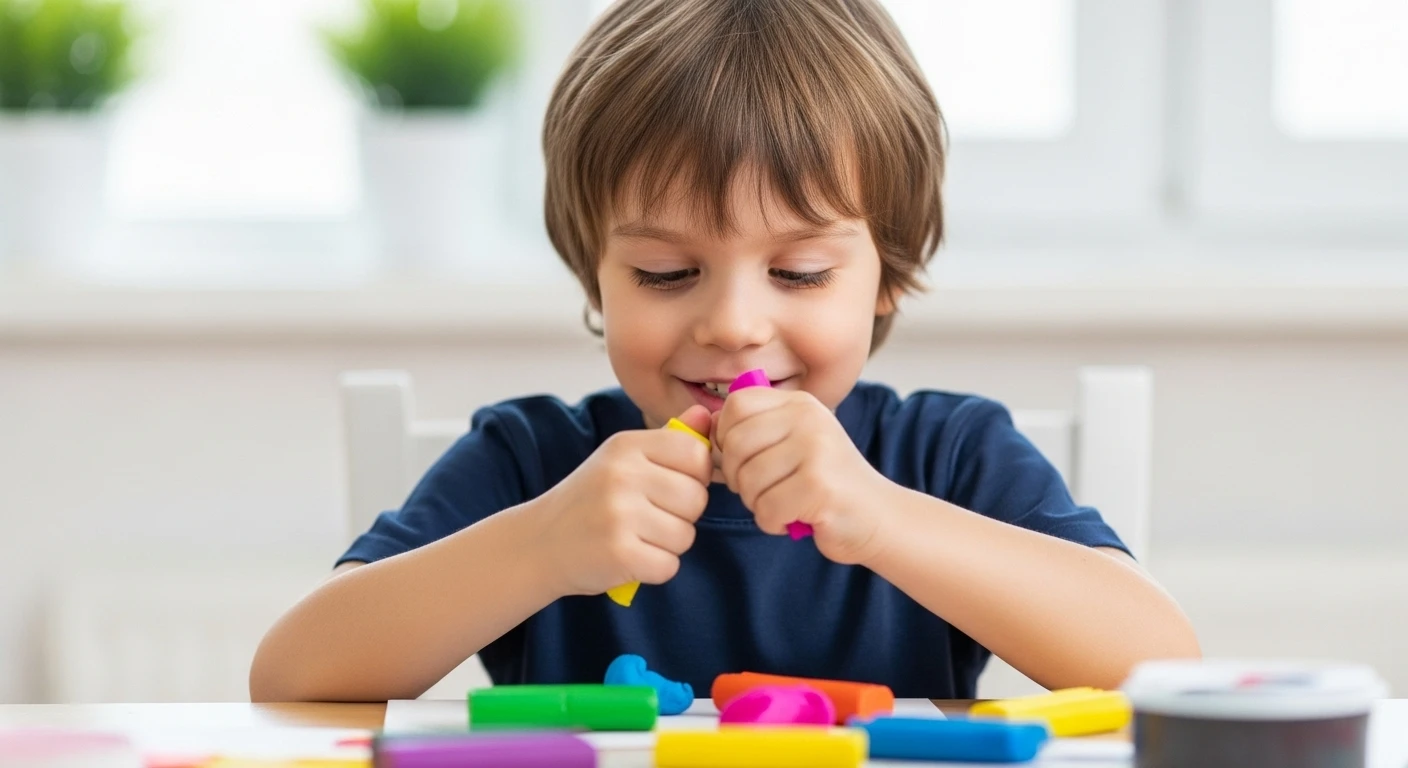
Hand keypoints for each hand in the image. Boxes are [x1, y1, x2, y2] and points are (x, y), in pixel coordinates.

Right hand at [531, 405, 712, 596]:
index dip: (695, 476)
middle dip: (682, 515)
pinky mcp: (618, 554)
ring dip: (667, 545)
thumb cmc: (590, 500)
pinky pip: (668, 566)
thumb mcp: (622, 459)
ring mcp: (619, 515)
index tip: (672, 486)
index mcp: (626, 446)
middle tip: (647, 517)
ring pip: (685, 536)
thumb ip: (667, 440)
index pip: (696, 454)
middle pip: (696, 498)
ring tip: (636, 537)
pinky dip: (654, 569)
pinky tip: (629, 558)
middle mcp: (622, 475)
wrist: (539, 543)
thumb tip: (704, 416)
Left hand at [714, 388, 893, 564]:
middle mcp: (808, 419)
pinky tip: (797, 518)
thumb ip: (756, 431)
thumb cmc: (825, 484)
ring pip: (747, 481)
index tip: (743, 460)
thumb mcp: (794, 442)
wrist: (878, 516)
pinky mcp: (819, 487)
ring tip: (785, 504)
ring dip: (757, 504)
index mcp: (799, 404)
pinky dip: (773, 522)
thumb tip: (704, 431)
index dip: (725, 437)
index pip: (735, 406)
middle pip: (735, 444)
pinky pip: (766, 509)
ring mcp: (816, 450)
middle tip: (764, 491)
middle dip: (739, 478)